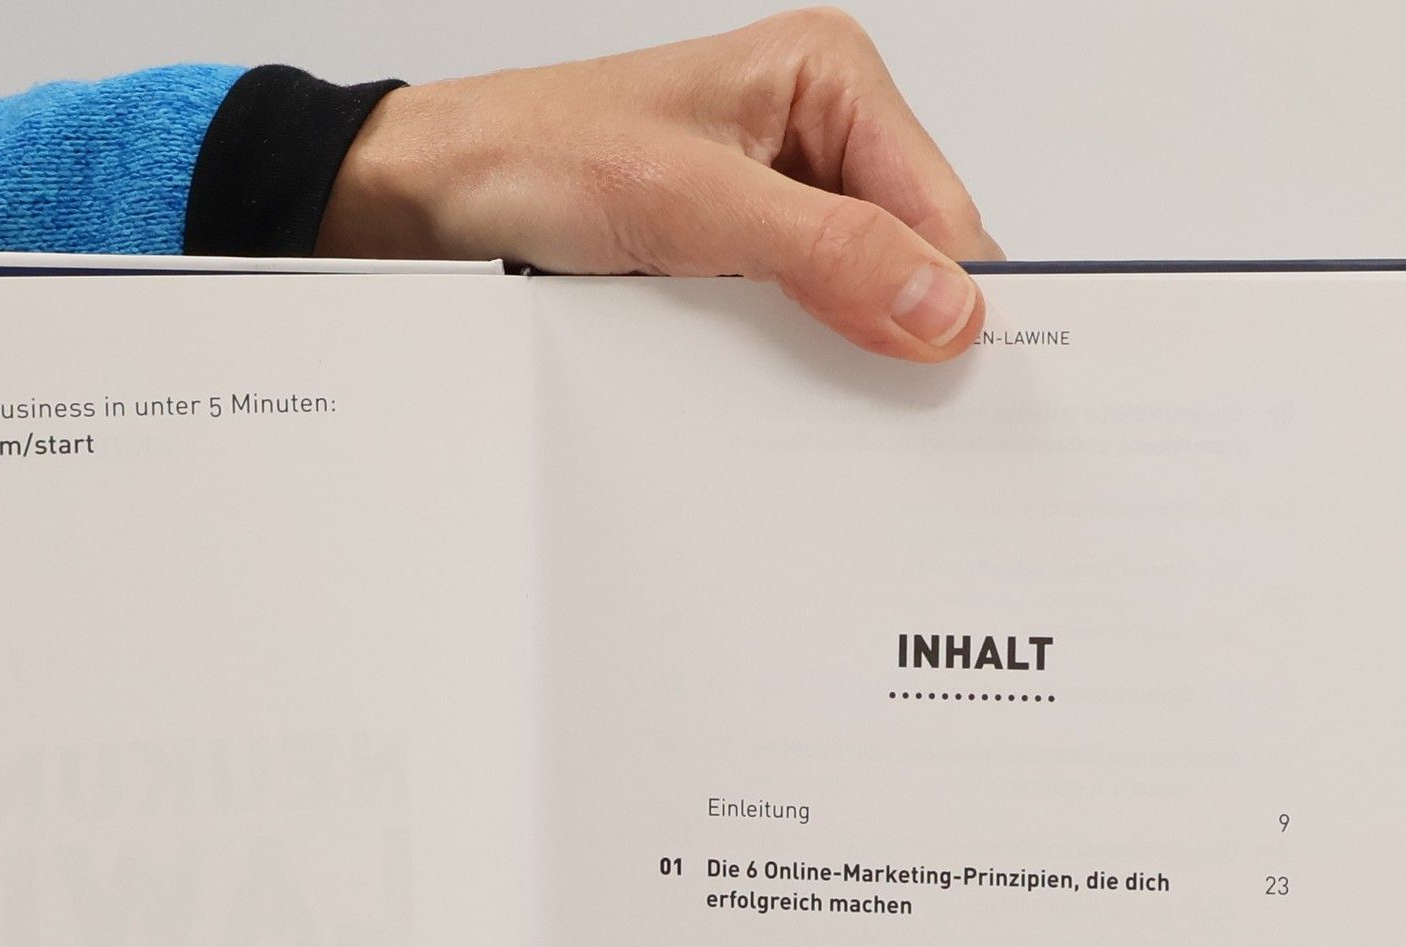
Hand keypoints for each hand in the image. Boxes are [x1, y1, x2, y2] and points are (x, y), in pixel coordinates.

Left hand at [318, 9, 1001, 359]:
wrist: (441, 193)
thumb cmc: (543, 157)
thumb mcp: (695, 207)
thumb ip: (828, 255)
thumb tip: (945, 305)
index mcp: (830, 76)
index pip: (940, 205)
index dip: (958, 297)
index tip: (964, 383)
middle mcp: (817, 127)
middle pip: (910, 252)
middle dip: (901, 326)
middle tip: (895, 411)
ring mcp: (781, 193)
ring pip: (858, 291)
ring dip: (842, 345)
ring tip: (820, 394)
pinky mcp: (741, 247)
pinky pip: (800, 312)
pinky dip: (793, 352)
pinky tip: (773, 382)